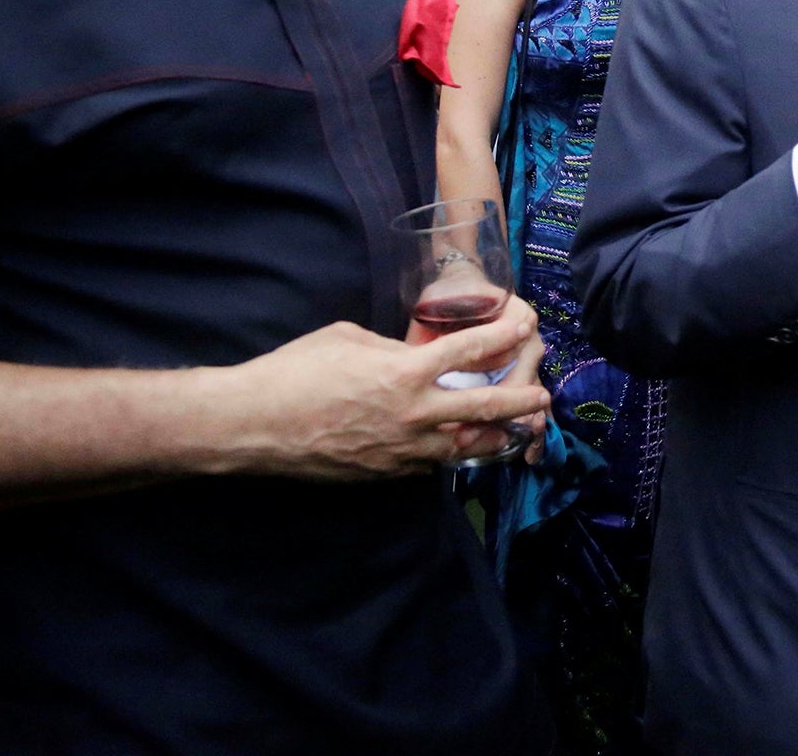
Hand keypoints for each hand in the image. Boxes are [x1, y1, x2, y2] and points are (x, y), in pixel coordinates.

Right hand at [212, 300, 550, 479]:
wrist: (254, 425)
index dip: (505, 334)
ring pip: (464, 447)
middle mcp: (413, 414)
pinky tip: (457, 447)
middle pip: (485, 408)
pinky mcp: (385, 473)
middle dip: (521, 400)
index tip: (527, 325)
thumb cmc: (295, 371)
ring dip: (495, 437)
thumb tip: (409, 356)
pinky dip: (448, 454)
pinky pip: (429, 464)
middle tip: (542, 395)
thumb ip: (390, 348)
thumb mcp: (348, 339)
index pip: (470, 351)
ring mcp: (401, 450)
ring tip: (517, 430)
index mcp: (404, 372)